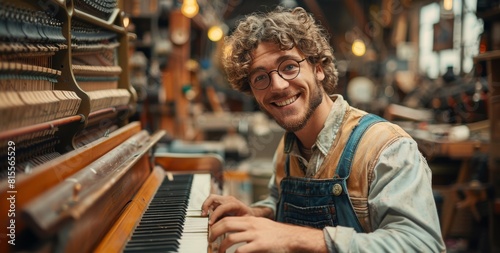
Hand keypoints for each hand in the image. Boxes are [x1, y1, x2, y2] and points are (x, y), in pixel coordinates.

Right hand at [201, 194, 253, 224]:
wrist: (250, 213)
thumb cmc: (247, 217)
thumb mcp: (244, 221)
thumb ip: (235, 224)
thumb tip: (226, 229)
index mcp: (235, 204)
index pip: (222, 207)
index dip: (215, 214)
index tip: (211, 223)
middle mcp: (228, 200)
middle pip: (213, 198)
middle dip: (206, 207)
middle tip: (204, 216)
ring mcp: (224, 200)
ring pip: (211, 198)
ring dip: (205, 206)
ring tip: (203, 215)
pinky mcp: (220, 202)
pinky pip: (211, 202)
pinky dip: (207, 207)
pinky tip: (206, 215)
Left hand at [209, 216, 326, 252]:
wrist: (292, 237)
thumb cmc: (276, 234)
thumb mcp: (260, 225)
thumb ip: (248, 226)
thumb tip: (234, 230)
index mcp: (250, 219)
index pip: (227, 218)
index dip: (216, 224)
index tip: (210, 232)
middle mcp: (251, 225)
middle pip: (225, 224)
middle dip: (213, 233)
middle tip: (209, 241)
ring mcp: (255, 235)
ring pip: (230, 238)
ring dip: (221, 246)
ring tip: (219, 252)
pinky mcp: (260, 245)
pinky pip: (241, 250)